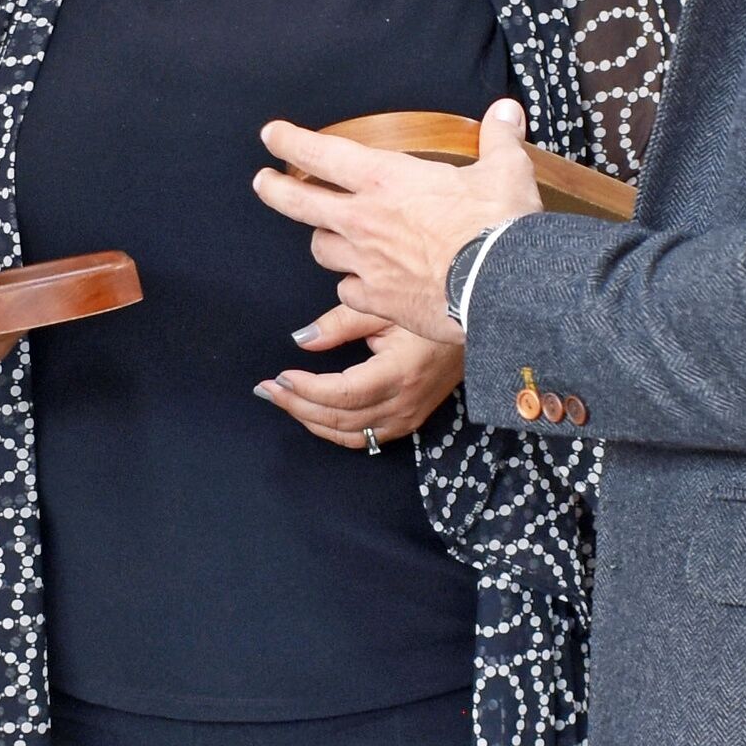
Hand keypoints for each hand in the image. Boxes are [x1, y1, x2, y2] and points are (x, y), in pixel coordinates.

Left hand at [253, 99, 540, 341]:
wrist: (499, 285)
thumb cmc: (497, 224)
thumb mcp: (504, 172)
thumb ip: (498, 139)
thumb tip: (507, 110)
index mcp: (386, 179)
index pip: (322, 153)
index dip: (291, 141)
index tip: (272, 134)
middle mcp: (363, 219)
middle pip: (300, 203)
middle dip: (275, 189)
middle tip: (263, 182)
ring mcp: (365, 262)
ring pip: (321, 249)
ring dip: (322, 240)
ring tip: (326, 237)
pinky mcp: (376, 300)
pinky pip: (348, 291)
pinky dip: (352, 286)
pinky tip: (361, 285)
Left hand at [259, 301, 462, 453]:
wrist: (479, 328)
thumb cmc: (430, 310)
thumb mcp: (384, 307)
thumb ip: (340, 323)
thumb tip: (301, 339)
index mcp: (400, 373)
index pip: (342, 394)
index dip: (305, 389)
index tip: (279, 376)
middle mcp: (405, 403)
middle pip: (340, 418)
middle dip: (297, 405)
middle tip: (266, 390)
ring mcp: (408, 417)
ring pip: (350, 434)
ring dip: (311, 420)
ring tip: (282, 401)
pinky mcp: (409, 422)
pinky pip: (365, 437)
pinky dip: (334, 430)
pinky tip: (313, 414)